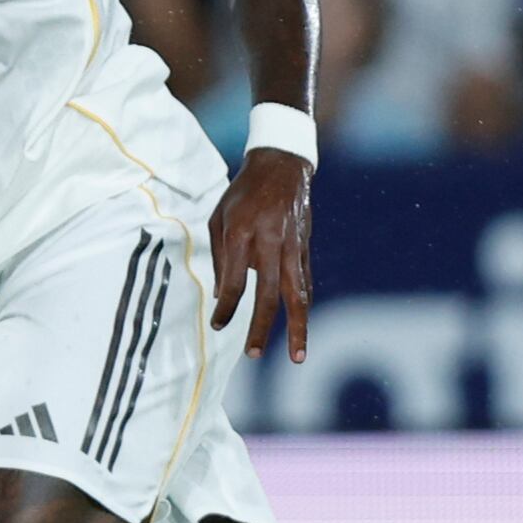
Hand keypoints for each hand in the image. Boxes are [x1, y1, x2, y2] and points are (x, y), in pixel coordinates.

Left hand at [208, 144, 315, 363]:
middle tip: (252, 354)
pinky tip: (300, 328)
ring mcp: (292, 247)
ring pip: (297, 294)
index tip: (217, 325)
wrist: (282, 166)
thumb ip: (220, 257)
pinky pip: (305, 283)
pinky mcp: (305, 248)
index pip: (236, 281)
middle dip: (260, 327)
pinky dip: (302, 307)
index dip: (227, 307)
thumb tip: (223, 296)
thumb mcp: (219, 217)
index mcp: (242, 233)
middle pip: (269, 294)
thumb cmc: (243, 193)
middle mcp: (270, 243)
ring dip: (297, 327)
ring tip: (297, 357)